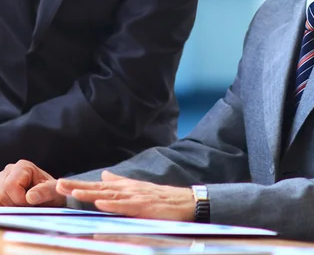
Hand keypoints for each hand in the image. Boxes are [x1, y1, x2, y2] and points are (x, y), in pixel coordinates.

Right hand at [0, 159, 62, 206]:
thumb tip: (30, 196)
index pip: (11, 185)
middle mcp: (8, 171)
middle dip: (14, 205)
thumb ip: (46, 192)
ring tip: (22, 205)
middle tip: (28, 205)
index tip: (32, 202)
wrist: (50, 197)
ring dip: (9, 208)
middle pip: (1, 194)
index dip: (20, 199)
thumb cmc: (53, 193)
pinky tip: (15, 207)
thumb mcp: (54, 192)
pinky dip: (6, 209)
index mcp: (22, 166)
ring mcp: (0, 181)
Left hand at [56, 171, 195, 220]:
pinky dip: (113, 204)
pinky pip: (126, 206)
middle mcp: (128, 190)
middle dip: (79, 186)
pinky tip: (101, 203)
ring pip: (110, 195)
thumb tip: (103, 175)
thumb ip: (120, 182)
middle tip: (59, 185)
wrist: (185, 202)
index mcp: (125, 187)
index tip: (60, 183)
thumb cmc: (161, 198)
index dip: (80, 184)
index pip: (98, 186)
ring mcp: (136, 198)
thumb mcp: (138, 188)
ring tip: (74, 192)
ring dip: (91, 193)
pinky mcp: (145, 208)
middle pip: (100, 188)